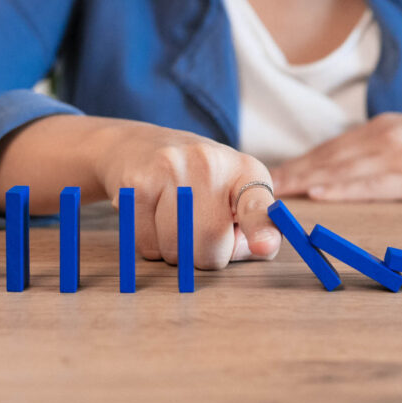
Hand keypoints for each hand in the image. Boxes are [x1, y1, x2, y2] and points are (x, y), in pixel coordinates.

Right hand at [91, 121, 280, 268]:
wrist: (142, 147)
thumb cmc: (202, 184)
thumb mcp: (237, 198)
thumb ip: (253, 230)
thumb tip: (255, 250)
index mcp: (245, 170)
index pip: (256, 204)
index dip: (261, 228)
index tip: (264, 246)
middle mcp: (211, 163)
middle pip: (210, 247)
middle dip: (205, 255)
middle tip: (199, 229)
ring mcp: (171, 169)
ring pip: (176, 251)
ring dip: (175, 252)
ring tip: (175, 220)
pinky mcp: (137, 183)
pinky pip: (146, 244)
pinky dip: (150, 244)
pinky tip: (154, 218)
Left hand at [270, 112, 401, 200]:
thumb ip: (385, 150)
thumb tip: (353, 171)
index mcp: (383, 129)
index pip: (328, 150)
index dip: (295, 165)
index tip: (265, 179)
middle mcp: (384, 137)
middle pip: (324, 159)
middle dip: (288, 176)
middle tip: (251, 190)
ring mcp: (400, 155)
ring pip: (340, 171)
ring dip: (303, 184)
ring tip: (270, 196)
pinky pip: (371, 185)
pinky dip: (340, 190)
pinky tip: (318, 195)